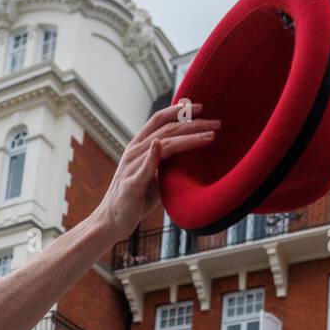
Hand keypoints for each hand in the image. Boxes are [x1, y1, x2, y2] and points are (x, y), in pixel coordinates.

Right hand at [95, 101, 220, 242]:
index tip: (200, 107)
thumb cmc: (136, 199)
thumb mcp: (155, 176)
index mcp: (139, 146)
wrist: (112, 222)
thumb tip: (190, 156)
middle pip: (167, 129)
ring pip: (163, 145)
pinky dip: (152, 156)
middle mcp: (134, 152)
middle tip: (217, 123)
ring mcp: (131, 167)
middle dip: (194, 124)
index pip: (159, 119)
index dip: (179, 110)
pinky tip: (159, 144)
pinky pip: (144, 168)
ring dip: (189, 138)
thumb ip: (167, 162)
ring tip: (211, 136)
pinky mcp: (131, 184)